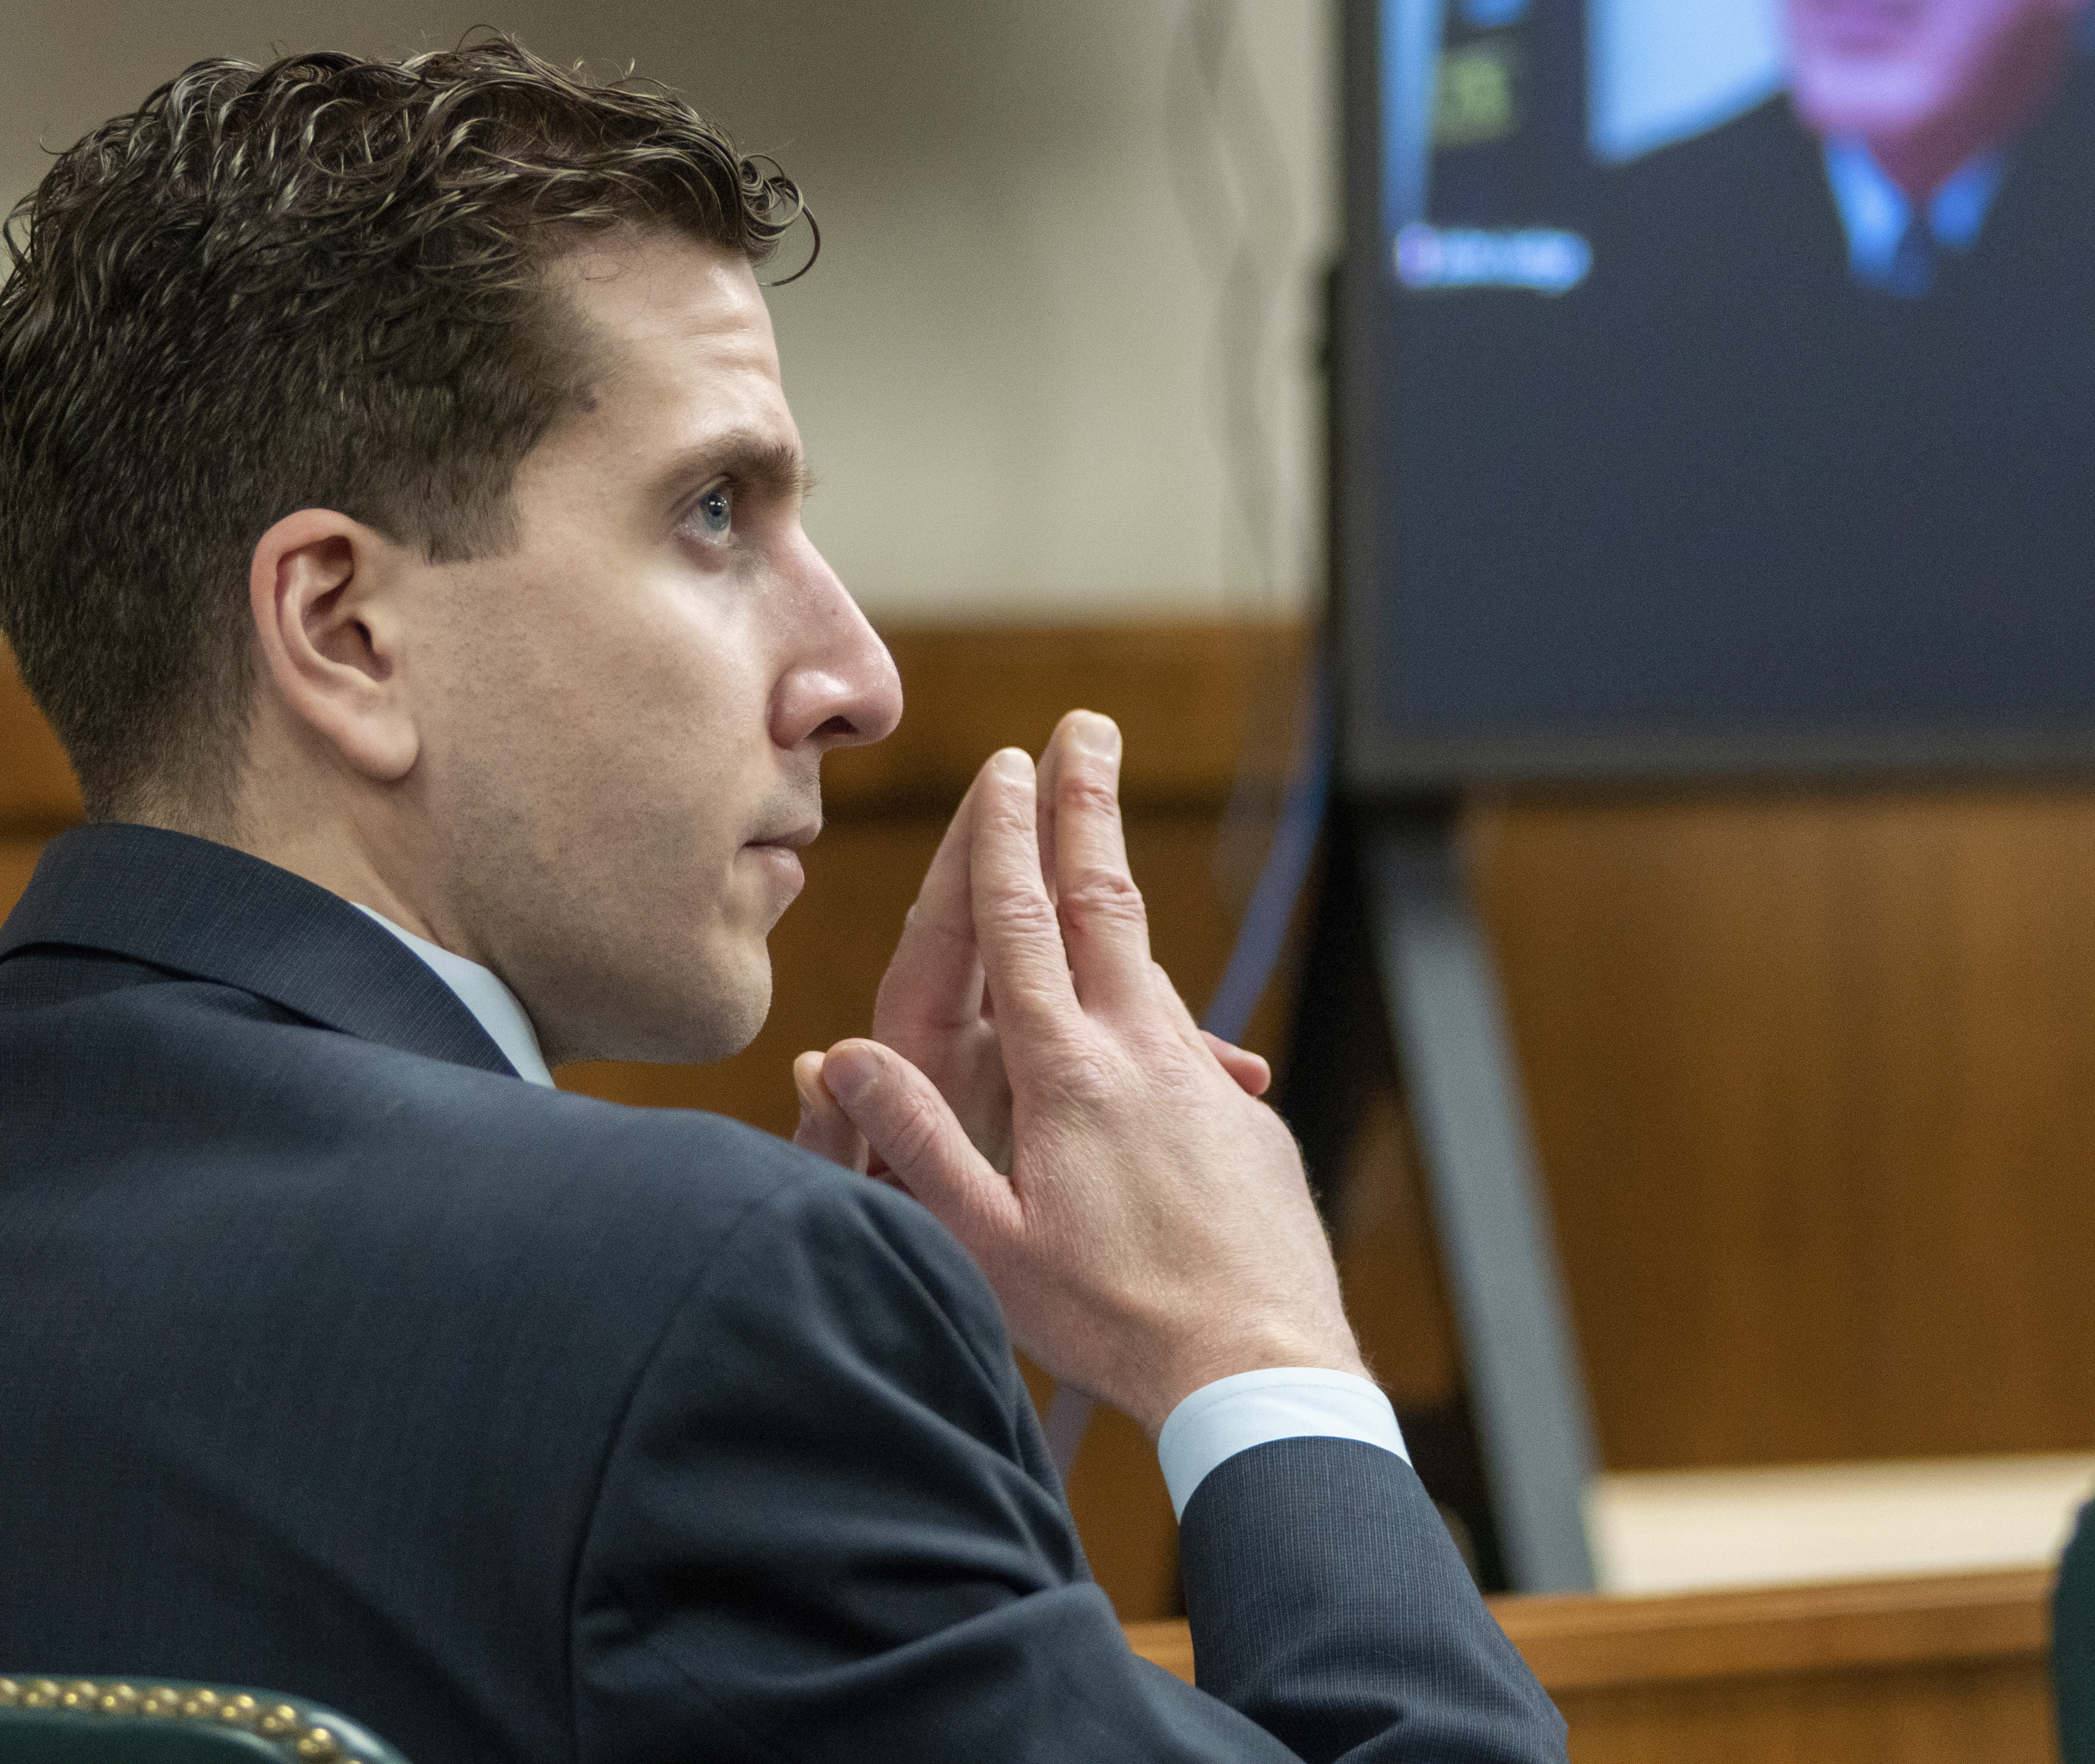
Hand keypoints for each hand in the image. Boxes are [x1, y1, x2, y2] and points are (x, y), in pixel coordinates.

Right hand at [792, 710, 1360, 1433]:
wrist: (1260, 1366)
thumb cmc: (1112, 1320)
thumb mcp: (987, 1244)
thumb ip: (914, 1141)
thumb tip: (834, 1054)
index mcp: (1065, 1073)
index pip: (1025, 926)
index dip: (1008, 838)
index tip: (1006, 764)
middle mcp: (1139, 1053)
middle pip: (1105, 901)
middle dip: (1087, 807)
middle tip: (1086, 728)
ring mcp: (1200, 1081)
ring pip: (1149, 960)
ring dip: (1119, 883)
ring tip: (1103, 831)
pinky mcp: (1244, 1120)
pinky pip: (1187, 1042)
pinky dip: (1155, 1003)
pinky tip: (1147, 1020)